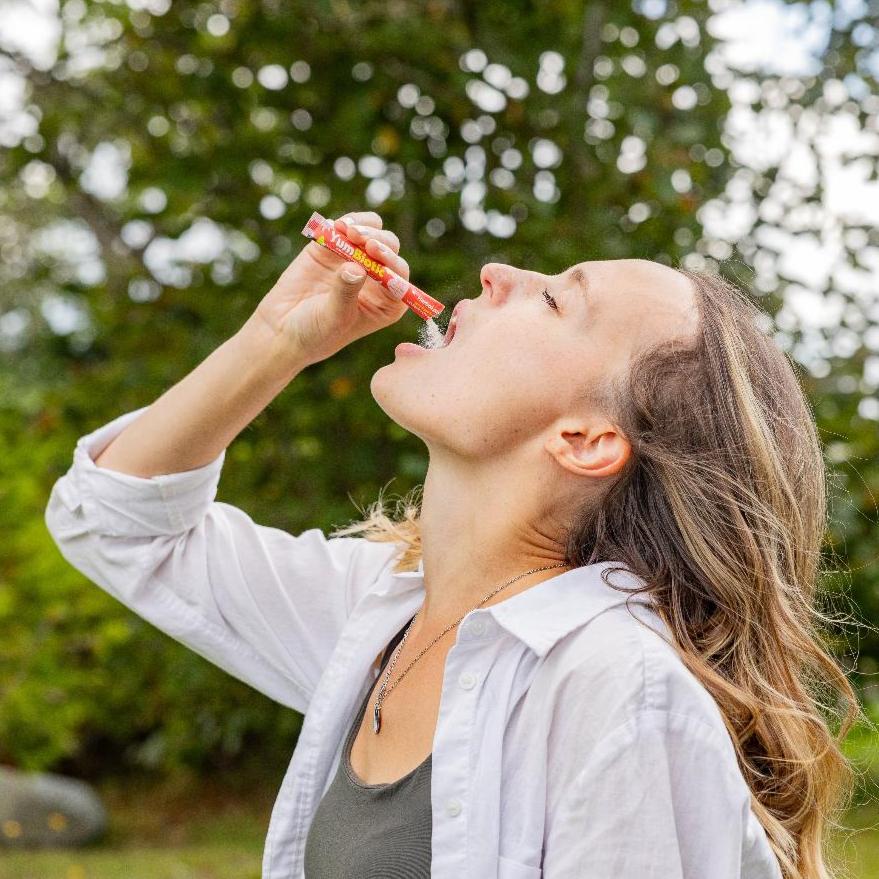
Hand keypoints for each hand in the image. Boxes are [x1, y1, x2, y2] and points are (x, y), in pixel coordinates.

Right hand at [252, 210, 410, 367]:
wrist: (282, 327)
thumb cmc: (315, 332)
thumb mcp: (334, 317)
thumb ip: (346, 292)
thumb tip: (356, 267)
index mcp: (387, 302)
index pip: (400, 277)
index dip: (392, 264)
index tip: (376, 256)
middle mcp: (377, 278)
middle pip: (389, 249)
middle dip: (378, 242)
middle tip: (361, 239)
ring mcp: (356, 259)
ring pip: (372, 232)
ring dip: (363, 227)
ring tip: (347, 229)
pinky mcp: (334, 247)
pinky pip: (346, 227)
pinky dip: (344, 223)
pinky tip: (337, 226)